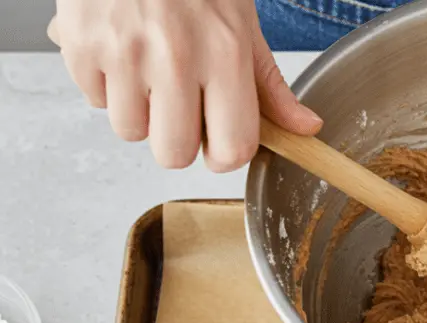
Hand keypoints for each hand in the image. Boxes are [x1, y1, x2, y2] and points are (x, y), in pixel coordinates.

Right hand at [47, 0, 322, 171]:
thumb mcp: (242, 24)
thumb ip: (270, 85)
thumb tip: (306, 128)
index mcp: (226, 54)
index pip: (232, 149)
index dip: (225, 155)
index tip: (220, 141)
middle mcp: (176, 56)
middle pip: (174, 154)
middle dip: (177, 140)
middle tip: (180, 106)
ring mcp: (123, 51)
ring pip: (130, 132)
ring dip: (139, 112)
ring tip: (148, 70)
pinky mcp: (81, 45)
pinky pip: (95, 101)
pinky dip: (107, 85)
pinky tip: (121, 52)